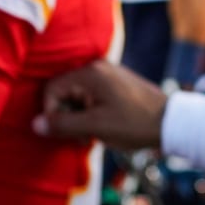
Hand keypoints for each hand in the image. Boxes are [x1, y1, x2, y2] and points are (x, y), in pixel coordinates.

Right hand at [32, 60, 166, 150]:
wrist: (169, 122)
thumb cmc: (134, 123)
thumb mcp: (95, 126)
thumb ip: (63, 124)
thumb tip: (35, 123)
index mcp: (90, 73)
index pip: (52, 89)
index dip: (52, 113)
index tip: (66, 132)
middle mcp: (97, 68)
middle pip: (64, 91)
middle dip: (66, 116)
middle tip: (81, 136)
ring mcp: (107, 74)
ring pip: (77, 96)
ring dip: (78, 117)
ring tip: (92, 134)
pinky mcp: (115, 83)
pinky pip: (90, 96)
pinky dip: (89, 112)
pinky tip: (101, 127)